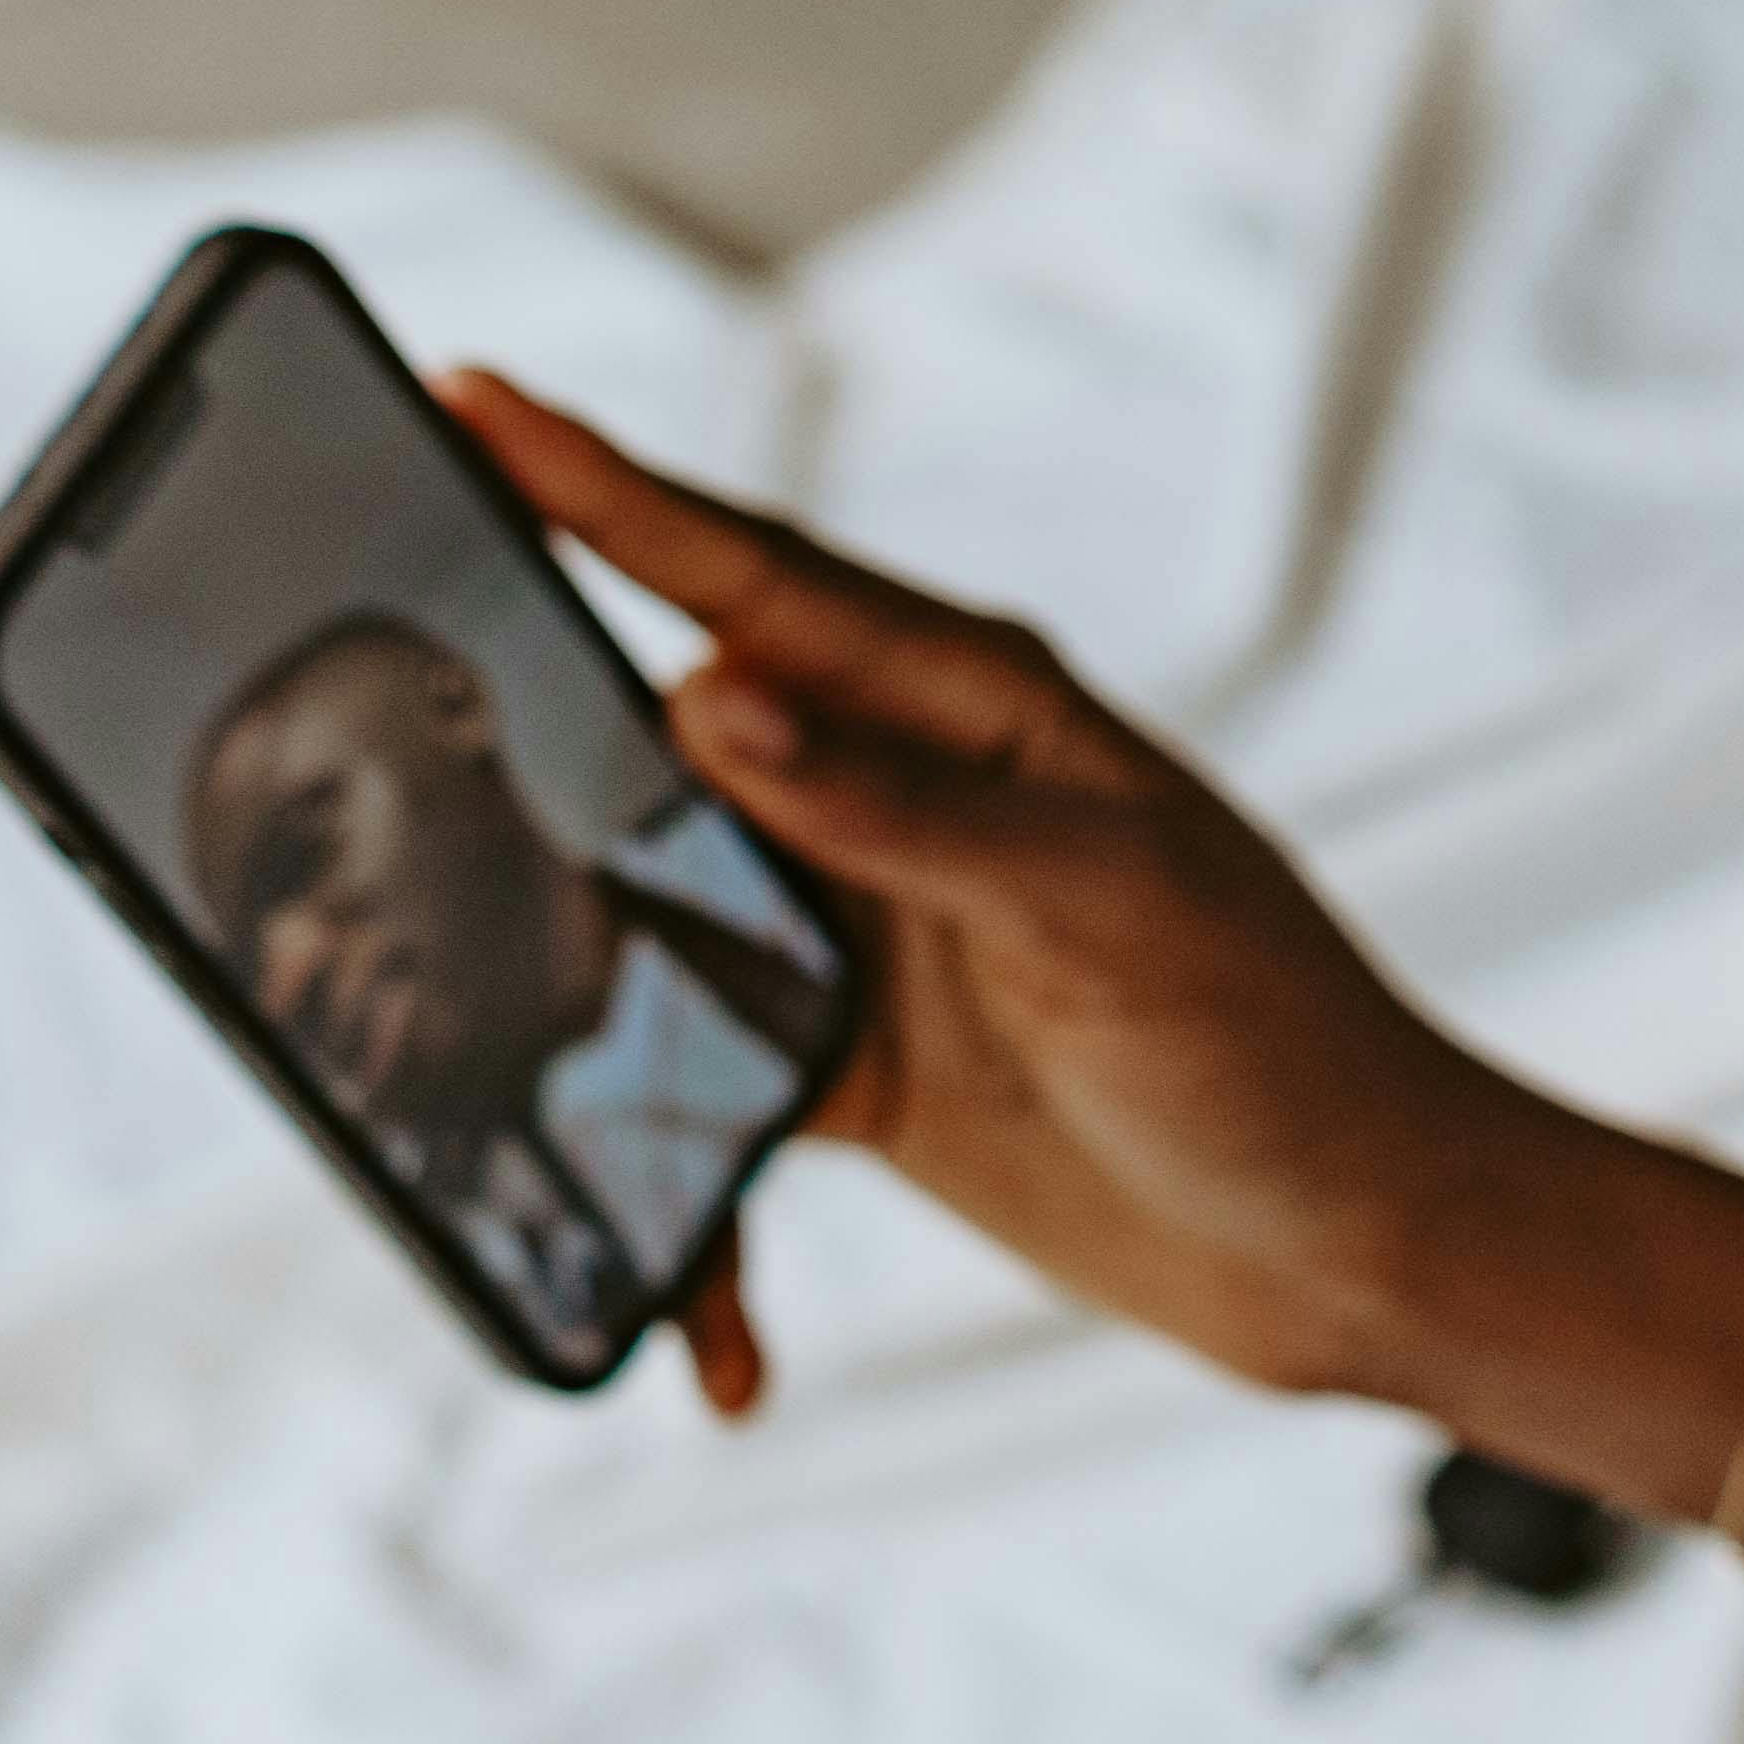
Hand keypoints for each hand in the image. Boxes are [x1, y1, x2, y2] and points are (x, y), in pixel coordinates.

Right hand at [448, 376, 1698, 1468]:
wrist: (1370, 1252)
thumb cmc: (1290, 1052)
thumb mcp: (1105, 912)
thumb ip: (903, 811)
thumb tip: (708, 700)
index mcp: (974, 706)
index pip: (753, 579)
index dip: (601, 488)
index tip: (466, 396)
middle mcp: (898, 797)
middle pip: (660, 740)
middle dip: (524, 742)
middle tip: (373, 721)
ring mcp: (863, 933)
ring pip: (654, 921)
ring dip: (578, 998)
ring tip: (456, 1034)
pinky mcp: (852, 1073)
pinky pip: (709, 1104)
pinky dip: (696, 1222)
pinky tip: (712, 1346)